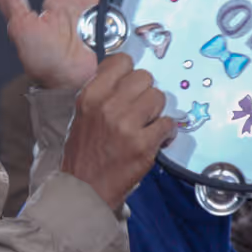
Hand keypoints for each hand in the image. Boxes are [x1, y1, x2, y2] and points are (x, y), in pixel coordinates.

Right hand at [61, 54, 173, 210]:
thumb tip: (128, 78)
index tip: (130, 85)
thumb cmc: (83, 153)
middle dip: (146, 92)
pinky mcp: (143, 145)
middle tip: (141, 109)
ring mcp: (126, 125)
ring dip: (157, 111)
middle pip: (144, 77)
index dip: (130, 72)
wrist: (84, 189)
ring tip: (147, 125)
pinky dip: (166, 132)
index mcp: (90, 95)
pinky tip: (156, 139)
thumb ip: (102, 93)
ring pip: (159, 97)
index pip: (121, 61)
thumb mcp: (82, 114)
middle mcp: (107, 105)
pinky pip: (168, 124)